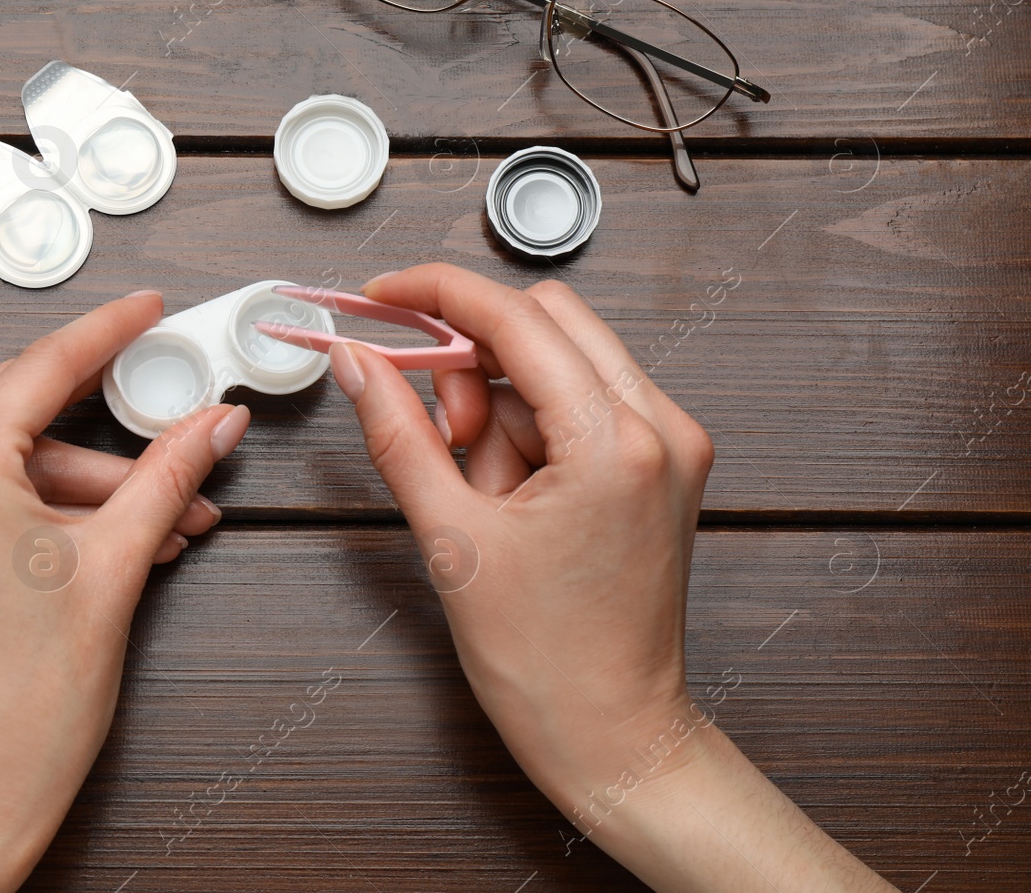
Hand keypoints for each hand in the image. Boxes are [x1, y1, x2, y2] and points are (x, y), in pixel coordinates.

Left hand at [0, 290, 251, 892]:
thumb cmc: (25, 705)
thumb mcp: (116, 568)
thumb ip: (168, 476)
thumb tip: (213, 421)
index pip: (43, 368)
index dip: (108, 332)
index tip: (144, 308)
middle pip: (23, 414)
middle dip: (110, 437)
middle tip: (172, 424)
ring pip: (5, 460)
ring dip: (83, 487)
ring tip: (159, 524)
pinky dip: (38, 509)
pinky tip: (104, 536)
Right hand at [331, 264, 890, 892]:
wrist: (615, 737)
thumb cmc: (549, 664)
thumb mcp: (453, 540)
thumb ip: (398, 435)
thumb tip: (358, 365)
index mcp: (615, 443)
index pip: (515, 319)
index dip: (436, 294)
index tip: (383, 294)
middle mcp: (662, 428)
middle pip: (547, 324)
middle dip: (471, 355)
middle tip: (427, 415)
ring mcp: (671, 445)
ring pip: (563, 362)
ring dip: (501, 398)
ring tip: (477, 487)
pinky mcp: (664, 464)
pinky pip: (584, 402)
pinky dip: (532, 425)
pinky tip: (508, 490)